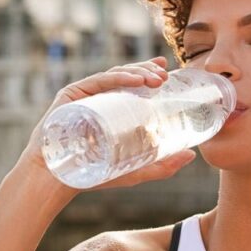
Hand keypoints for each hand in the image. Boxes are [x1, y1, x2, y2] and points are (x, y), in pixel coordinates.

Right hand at [19, 56, 197, 190]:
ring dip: (138, 71)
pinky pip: (98, 81)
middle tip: (166, 75)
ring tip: (156, 77)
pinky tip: (136, 79)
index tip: (168, 72)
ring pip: (114, 74)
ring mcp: (84, 94)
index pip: (132, 84)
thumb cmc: (94, 174)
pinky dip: (119, 77)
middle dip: (147, 70)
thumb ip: (163, 166)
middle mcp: (97, 97)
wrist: (59, 180)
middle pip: (125, 75)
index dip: (149, 73)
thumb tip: (192, 155)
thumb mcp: (135, 170)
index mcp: (109, 107)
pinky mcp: (72, 94)